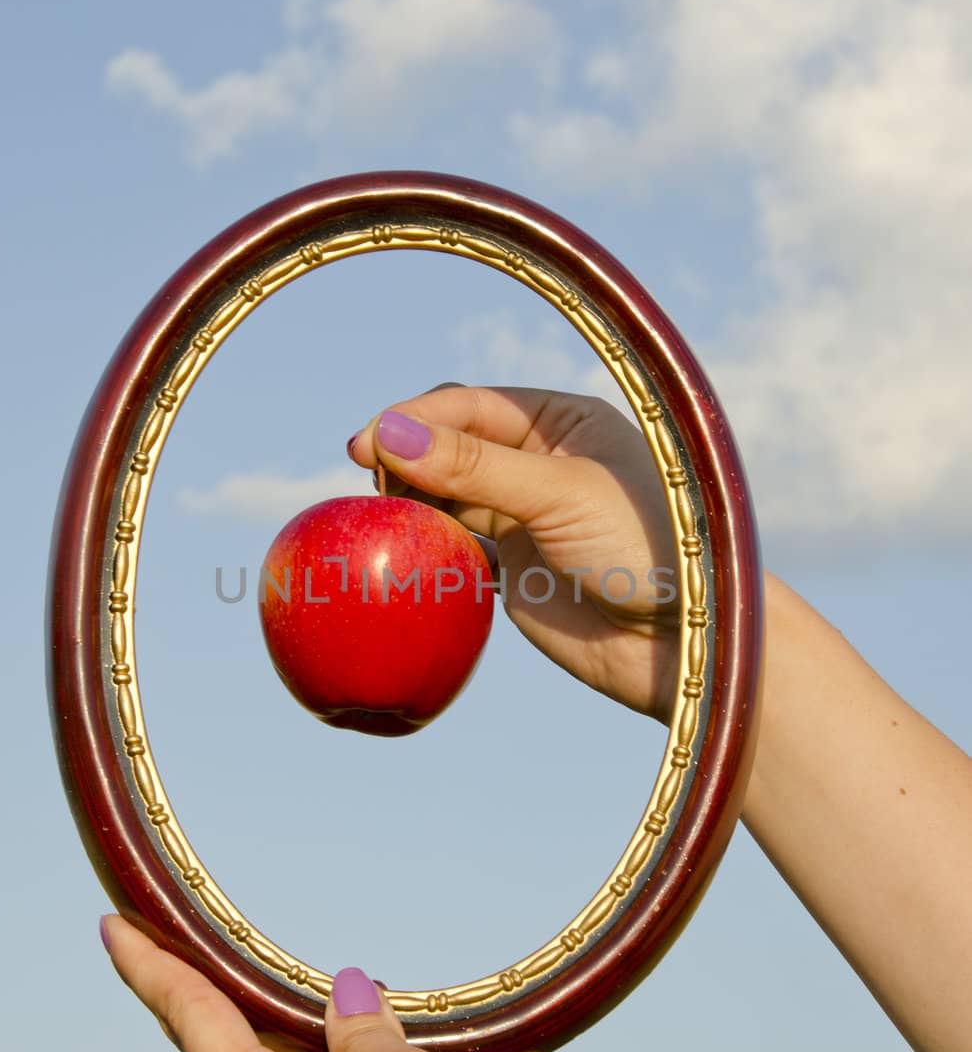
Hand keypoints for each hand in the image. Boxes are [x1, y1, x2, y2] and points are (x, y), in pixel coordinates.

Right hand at [348, 386, 679, 720]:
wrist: (685, 645)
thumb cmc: (646, 549)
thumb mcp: (562, 495)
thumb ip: (475, 466)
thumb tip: (389, 433)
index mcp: (562, 422)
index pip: (470, 406)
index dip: (414, 420)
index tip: (367, 445)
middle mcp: (540, 463)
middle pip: (449, 448)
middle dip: (406, 461)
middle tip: (370, 485)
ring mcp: (525, 518)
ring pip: (446, 499)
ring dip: (411, 508)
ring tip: (381, 525)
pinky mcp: (514, 572)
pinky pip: (455, 552)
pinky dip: (426, 553)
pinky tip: (400, 559)